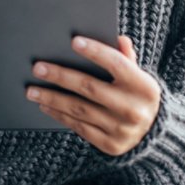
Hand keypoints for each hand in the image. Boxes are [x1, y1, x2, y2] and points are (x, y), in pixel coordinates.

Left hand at [24, 34, 160, 155]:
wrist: (152, 135)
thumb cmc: (137, 96)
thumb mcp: (138, 76)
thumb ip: (126, 58)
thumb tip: (118, 39)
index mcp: (144, 86)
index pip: (117, 64)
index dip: (96, 52)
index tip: (74, 41)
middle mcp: (133, 109)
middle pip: (90, 88)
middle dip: (61, 76)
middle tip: (38, 68)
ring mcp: (121, 129)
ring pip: (79, 109)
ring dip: (52, 98)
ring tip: (32, 89)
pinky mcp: (110, 145)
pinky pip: (79, 127)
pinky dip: (59, 115)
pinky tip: (45, 105)